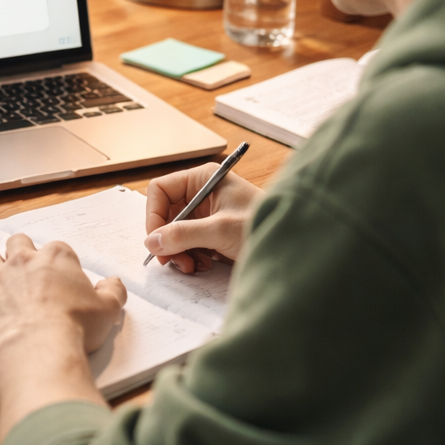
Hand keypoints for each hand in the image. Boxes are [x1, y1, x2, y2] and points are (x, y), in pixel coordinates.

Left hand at [0, 233, 126, 360]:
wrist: (39, 345)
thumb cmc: (74, 327)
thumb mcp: (107, 311)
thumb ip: (113, 292)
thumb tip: (113, 283)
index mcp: (56, 257)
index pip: (56, 248)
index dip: (56, 261)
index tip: (58, 276)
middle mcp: (23, 260)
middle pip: (17, 242)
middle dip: (19, 252)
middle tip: (24, 270)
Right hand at [144, 163, 261, 272]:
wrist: (292, 245)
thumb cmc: (263, 225)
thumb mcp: (220, 230)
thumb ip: (183, 234)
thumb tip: (151, 242)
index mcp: (203, 179)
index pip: (160, 190)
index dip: (153, 215)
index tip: (156, 240)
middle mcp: (202, 193)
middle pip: (165, 213)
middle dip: (167, 239)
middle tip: (172, 261)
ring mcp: (207, 213)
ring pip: (174, 231)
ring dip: (178, 251)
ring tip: (192, 265)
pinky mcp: (212, 231)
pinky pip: (187, 242)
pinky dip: (190, 256)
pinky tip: (203, 264)